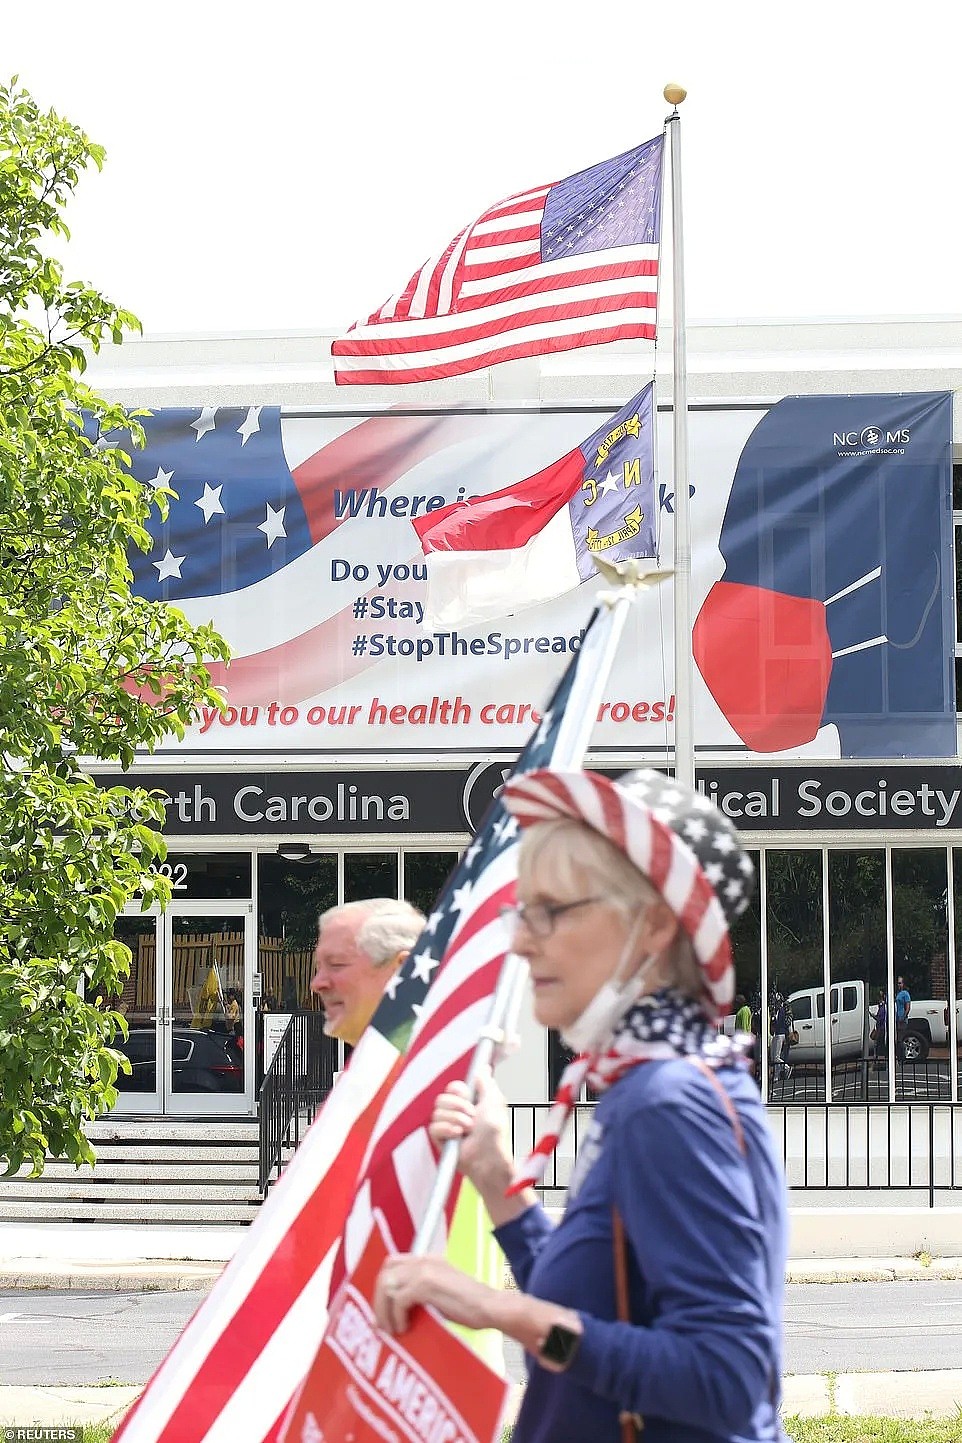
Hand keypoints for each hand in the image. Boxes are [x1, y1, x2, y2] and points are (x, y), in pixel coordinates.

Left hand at [374, 1255, 582, 1372]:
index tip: (382, 1309)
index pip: (392, 1262)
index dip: (383, 1286)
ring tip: (391, 1330)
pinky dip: (396, 1316)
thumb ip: (421, 1291)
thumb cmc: (470, 1307)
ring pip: (387, 1285)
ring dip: (383, 1310)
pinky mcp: (427, 1285)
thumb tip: (397, 1307)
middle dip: (378, 1299)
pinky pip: (398, 1299)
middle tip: (382, 1323)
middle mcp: (424, 1260)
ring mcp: (425, 1270)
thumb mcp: (441, 1292)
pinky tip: (404, 1329)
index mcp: (428, 1259)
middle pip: (386, 1272)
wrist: (492, 1307)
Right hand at [430, 1068, 511, 1187]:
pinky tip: (458, 1135)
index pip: (453, 1087)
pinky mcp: (439, 1139)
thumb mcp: (494, 1101)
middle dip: (459, 1106)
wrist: (488, 1156)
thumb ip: (486, 1082)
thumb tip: (483, 1067)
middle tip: (472, 1117)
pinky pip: (433, 1126)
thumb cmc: (494, 1133)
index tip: (468, 1097)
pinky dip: (447, 1129)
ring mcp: (446, 1125)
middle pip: (443, 1098)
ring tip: (468, 1129)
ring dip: (456, 1119)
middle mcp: (456, 1112)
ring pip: (437, 1111)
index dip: (459, 1091)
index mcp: (468, 1102)